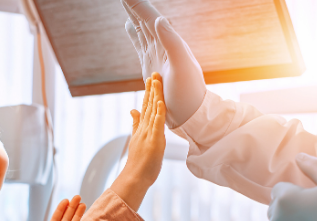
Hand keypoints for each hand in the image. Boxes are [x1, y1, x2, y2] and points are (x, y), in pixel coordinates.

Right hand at [110, 73, 166, 210]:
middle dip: (152, 89)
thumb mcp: (137, 139)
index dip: (149, 93)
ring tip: (156, 80)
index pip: (146, 107)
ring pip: (153, 111)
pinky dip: (159, 112)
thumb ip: (136, 124)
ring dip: (155, 95)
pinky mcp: (153, 141)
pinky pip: (157, 124)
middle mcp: (144, 128)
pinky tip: (160, 101)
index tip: (151, 79)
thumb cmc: (139, 163)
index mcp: (142, 128)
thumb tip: (133, 109)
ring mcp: (148, 134)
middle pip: (149, 105)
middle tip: (154, 73)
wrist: (135, 178)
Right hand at [120, 0, 205, 126]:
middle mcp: (163, 45)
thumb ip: (172, 43)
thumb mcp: (182, 67)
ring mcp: (155, 54)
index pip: (150, 17)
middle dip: (134, 4)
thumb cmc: (189, 93)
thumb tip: (158, 20)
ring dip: (133, 13)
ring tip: (126, 1)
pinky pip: (139, 43)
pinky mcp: (150, 65)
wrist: (190, 113)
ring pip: (141, 28)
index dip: (137, 4)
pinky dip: (133, 32)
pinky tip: (128, 26)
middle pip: (144, 18)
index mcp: (170, 42)